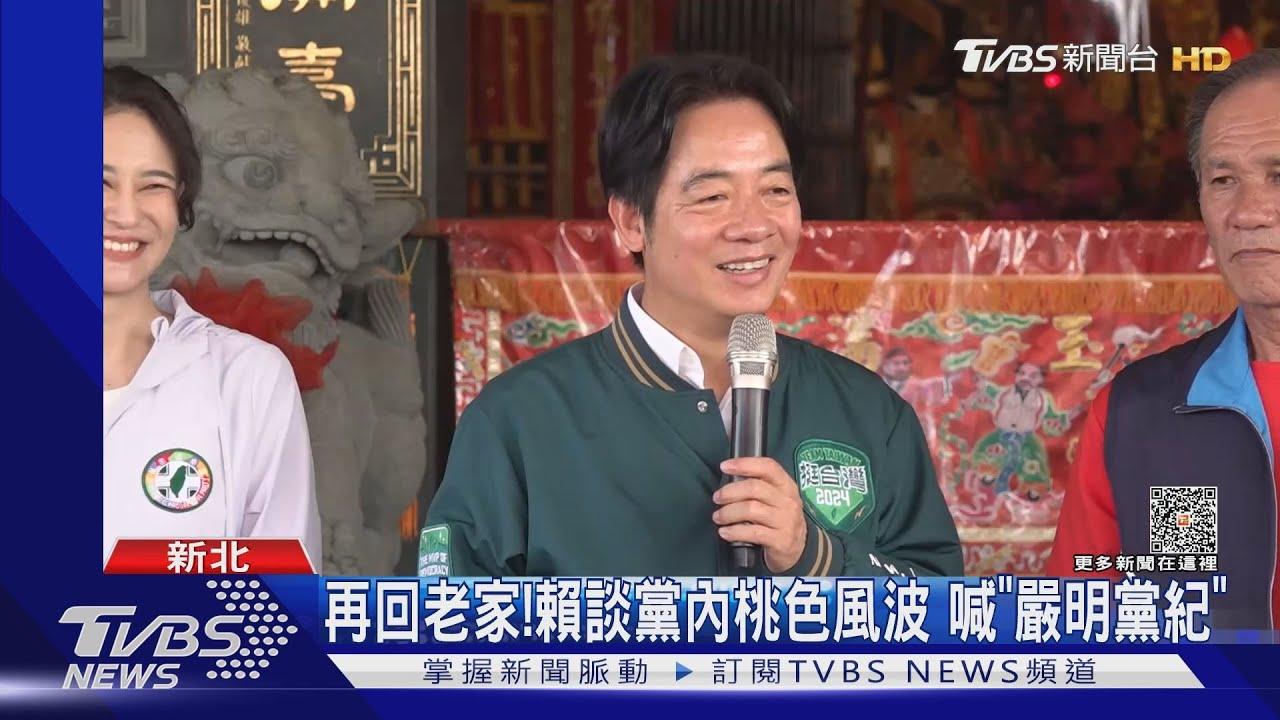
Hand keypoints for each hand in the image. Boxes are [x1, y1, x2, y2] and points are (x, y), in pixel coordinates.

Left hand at [712, 457, 807, 572]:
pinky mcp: (781, 540)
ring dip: (728, 513)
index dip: (744, 464)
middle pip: (754, 488)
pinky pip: (752, 532)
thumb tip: (729, 478)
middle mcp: (788, 501)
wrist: (798, 549)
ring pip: (751, 509)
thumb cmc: (779, 519)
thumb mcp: (776, 499)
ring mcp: (786, 521)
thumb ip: (757, 487)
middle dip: (730, 492)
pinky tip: (725, 532)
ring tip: (718, 517)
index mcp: (786, 486)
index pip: (768, 467)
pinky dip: (734, 531)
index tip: (724, 466)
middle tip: (717, 498)